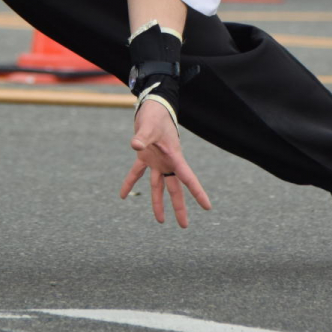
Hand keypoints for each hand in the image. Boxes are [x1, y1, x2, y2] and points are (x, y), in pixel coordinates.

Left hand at [119, 99, 210, 228]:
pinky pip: (137, 173)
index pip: (187, 178)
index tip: (208, 207)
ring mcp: (157, 160)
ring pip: (159, 186)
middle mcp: (167, 162)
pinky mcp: (145, 156)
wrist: (152, 105)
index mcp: (174, 156)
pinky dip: (130, 183)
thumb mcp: (149, 126)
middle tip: (184, 225)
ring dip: (158, 202)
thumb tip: (135, 146)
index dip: (198, 192)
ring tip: (160, 220)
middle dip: (180, 207)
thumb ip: (142, 137)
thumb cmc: (155, 115)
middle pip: (175, 188)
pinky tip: (123, 195)